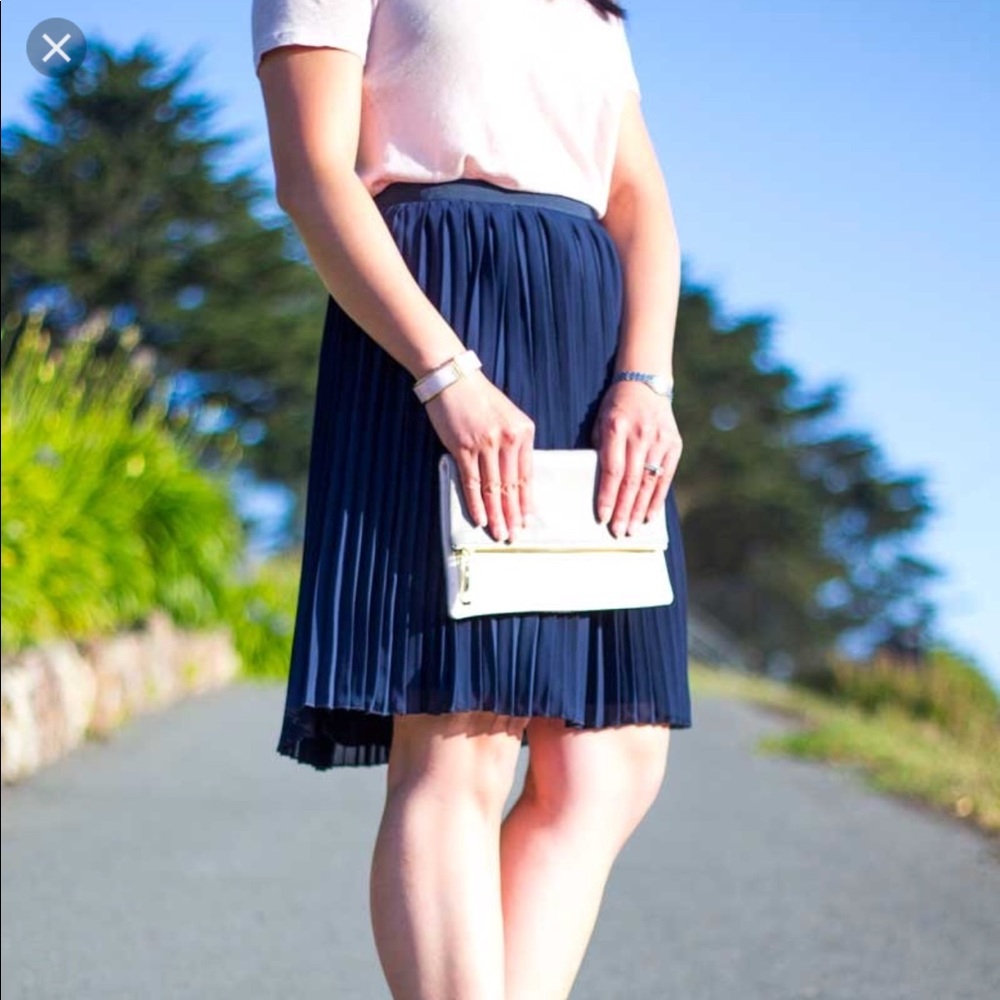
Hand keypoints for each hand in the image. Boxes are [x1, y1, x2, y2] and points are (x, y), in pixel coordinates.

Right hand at [424, 371, 534, 542]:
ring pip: (493, 488)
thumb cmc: (479, 398)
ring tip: (500, 533)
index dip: (527, 501)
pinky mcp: (462, 448)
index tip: (527, 520)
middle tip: (515, 536)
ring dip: (497, 515)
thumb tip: (515, 477)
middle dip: (513, 514)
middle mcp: (508, 439)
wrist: (452, 379)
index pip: (527, 474)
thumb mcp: (508, 416)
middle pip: (512, 486)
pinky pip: (471, 482)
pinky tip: (480, 519)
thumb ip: (514, 443)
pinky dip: (476, 503)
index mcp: (524, 432)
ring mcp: (485, 444)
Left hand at [592, 381, 681, 536]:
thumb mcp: (600, 421)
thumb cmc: (616, 407)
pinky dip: (657, 499)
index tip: (603, 517)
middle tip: (618, 532)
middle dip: (624, 509)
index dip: (608, 496)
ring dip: (640, 509)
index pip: (612, 469)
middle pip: (631, 480)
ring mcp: (660, 440)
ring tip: (633, 530)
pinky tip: (650, 516)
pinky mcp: (674, 445)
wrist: (646, 382)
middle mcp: (640, 435)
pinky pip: (666, 477)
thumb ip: (600, 450)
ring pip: (649, 482)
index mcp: (616, 428)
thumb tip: (598, 485)